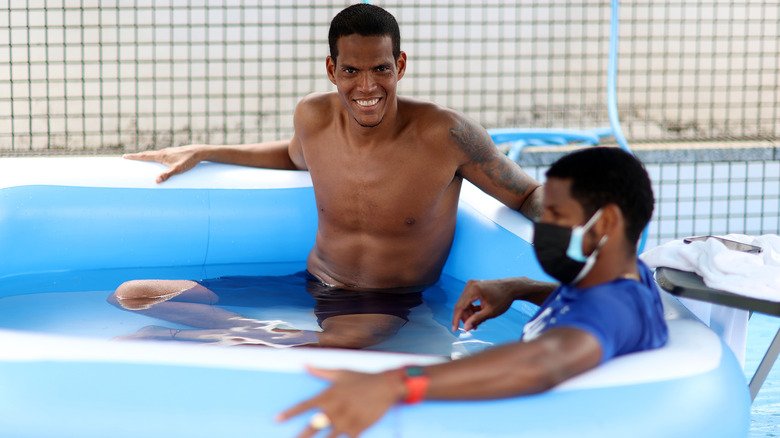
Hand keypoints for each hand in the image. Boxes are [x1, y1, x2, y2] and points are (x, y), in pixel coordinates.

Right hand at [123, 144, 208, 182]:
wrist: (199, 152)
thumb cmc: (189, 161)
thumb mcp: (178, 169)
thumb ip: (167, 175)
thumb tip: (156, 181)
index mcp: (161, 155)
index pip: (144, 156)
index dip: (134, 157)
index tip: (124, 156)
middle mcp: (163, 152)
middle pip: (147, 154)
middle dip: (137, 156)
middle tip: (127, 157)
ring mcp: (168, 152)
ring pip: (154, 155)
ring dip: (145, 156)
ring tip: (139, 159)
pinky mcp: (173, 154)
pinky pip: (160, 156)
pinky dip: (154, 157)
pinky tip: (157, 161)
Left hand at [278, 366, 403, 437]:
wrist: (385, 386)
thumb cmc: (362, 378)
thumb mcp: (340, 372)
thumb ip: (321, 372)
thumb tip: (304, 364)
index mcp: (328, 395)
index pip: (304, 405)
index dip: (289, 413)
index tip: (277, 420)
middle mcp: (334, 409)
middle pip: (312, 427)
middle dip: (301, 437)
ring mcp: (346, 421)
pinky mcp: (357, 429)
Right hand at [451, 278, 519, 331]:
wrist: (512, 287)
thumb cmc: (504, 298)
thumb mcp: (490, 312)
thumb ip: (476, 319)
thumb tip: (465, 328)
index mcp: (474, 290)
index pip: (460, 307)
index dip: (456, 319)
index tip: (454, 329)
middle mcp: (470, 285)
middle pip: (461, 305)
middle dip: (465, 318)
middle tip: (472, 328)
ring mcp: (472, 285)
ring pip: (464, 303)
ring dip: (469, 314)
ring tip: (476, 323)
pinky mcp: (474, 286)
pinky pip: (468, 300)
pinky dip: (472, 308)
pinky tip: (478, 315)